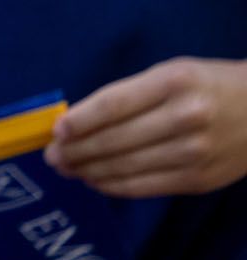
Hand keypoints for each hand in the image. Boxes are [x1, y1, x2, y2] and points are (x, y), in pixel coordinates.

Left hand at [49, 58, 246, 197]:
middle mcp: (185, 118)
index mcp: (173, 83)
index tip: (56, 130)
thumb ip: (129, 94)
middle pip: (115, 140)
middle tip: (51, 156)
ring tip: (67, 168)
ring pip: (127, 167)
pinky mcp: (200, 180)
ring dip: (89, 171)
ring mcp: (195, 152)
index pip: (114, 105)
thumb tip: (79, 120)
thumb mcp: (172, 73)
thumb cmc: (208, 86)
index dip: (80, 121)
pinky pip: (147, 187)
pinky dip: (115, 186)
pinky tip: (96, 181)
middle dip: (76, 150)